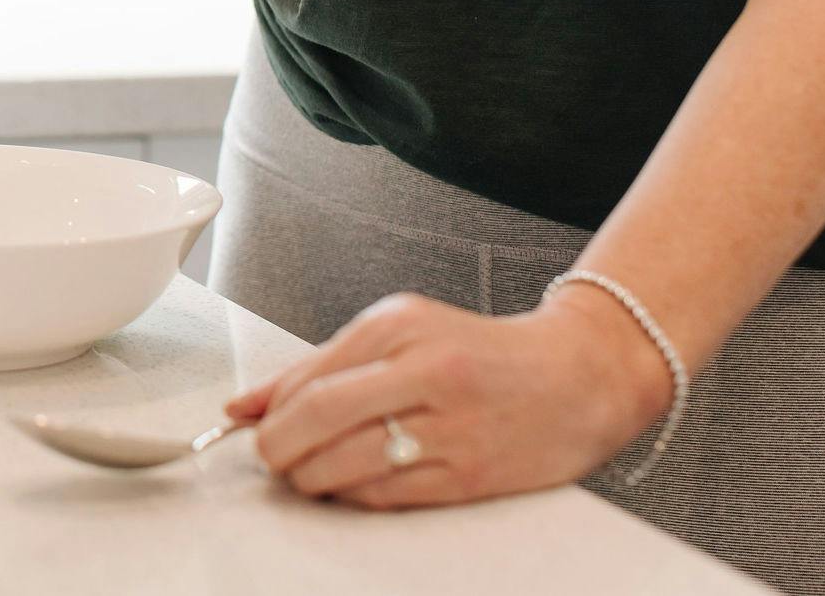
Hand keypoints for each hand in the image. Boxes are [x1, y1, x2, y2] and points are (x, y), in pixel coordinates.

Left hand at [225, 289, 673, 508]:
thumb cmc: (478, 353)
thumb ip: (320, 365)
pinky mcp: (469, 475)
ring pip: (348, 464)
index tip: (252, 426)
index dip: (269, 411)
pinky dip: (352, 495)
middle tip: (271, 457)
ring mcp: (450, 427)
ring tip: (307, 472)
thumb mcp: (398, 332)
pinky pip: (386, 495)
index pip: (310, 377)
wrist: (577, 377)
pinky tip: (348, 484)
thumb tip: (247, 404)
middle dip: (279, 448)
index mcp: (400, 328)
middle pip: (321, 418)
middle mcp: (425, 372)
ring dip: (310, 478)